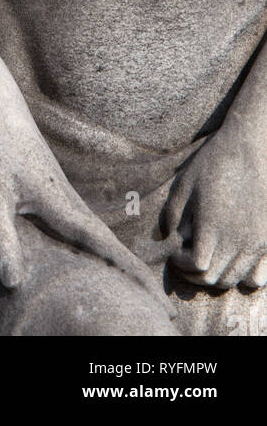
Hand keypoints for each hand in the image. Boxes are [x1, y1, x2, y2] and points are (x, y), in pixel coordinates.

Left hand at [0, 69, 166, 309]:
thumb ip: (1, 238)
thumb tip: (14, 285)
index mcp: (60, 204)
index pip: (104, 247)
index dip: (132, 274)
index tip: (160, 298)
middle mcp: (67, 199)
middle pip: (108, 242)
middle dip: (134, 272)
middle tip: (163, 305)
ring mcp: (60, 191)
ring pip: (96, 231)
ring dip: (116, 258)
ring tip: (136, 286)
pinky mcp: (48, 186)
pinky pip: (80, 222)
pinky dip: (96, 242)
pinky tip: (90, 249)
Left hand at [163, 124, 266, 288]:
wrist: (250, 148)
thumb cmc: (213, 164)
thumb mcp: (184, 186)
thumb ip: (173, 218)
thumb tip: (172, 242)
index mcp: (213, 227)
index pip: (197, 268)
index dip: (181, 263)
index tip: (176, 251)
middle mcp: (237, 241)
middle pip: (214, 280)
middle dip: (194, 274)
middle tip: (186, 258)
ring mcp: (257, 244)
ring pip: (234, 281)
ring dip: (216, 275)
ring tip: (207, 258)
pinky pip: (258, 278)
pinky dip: (242, 276)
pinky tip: (231, 258)